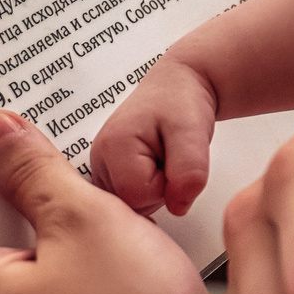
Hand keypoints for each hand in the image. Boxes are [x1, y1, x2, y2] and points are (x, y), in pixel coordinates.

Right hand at [91, 58, 218, 215]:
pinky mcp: (109, 172)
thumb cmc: (181, 101)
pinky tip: (153, 164)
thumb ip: (189, 172)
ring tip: (161, 157)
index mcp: (113, 146)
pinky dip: (147, 187)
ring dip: (153, 188)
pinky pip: (130, 198)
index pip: (139, 197)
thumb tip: (178, 207)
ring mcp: (102, 166)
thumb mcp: (193, 132)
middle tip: (167, 156)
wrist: (177, 86)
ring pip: (131, 204)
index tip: (172, 157)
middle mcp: (99, 157)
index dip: (166, 185)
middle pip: (132, 204)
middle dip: (159, 189)